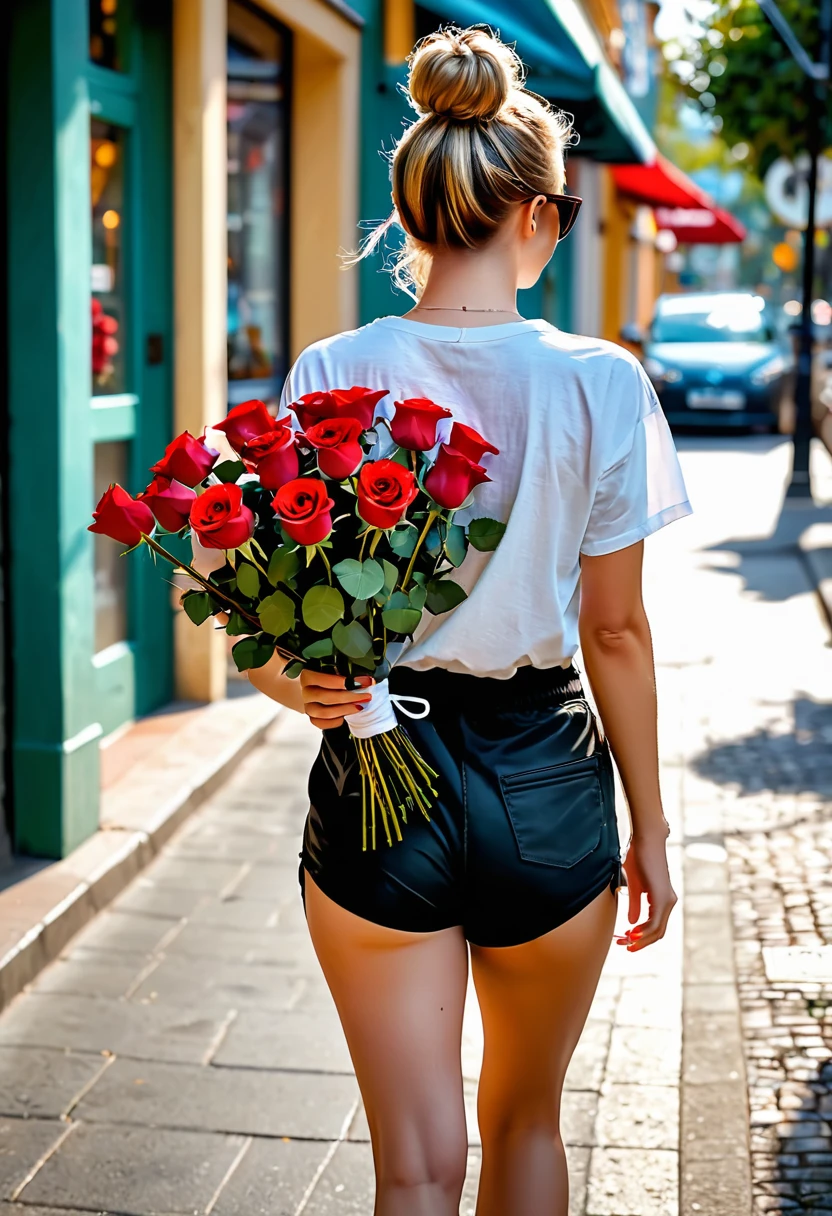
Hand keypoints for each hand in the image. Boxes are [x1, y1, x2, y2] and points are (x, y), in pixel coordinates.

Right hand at [300, 670, 373, 729]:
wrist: (321, 687)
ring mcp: (308, 706)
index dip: (341, 682)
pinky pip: (322, 724)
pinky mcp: (312, 718)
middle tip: (365, 696)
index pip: (321, 679)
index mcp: (307, 676)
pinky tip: (345, 717)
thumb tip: (366, 678)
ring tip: (359, 706)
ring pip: (324, 712)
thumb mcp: (336, 670)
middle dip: (348, 697)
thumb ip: (346, 672)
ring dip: (345, 710)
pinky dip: (335, 721)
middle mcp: (306, 692)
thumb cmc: (332, 677)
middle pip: (325, 697)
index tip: (360, 682)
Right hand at [616, 831, 676, 951]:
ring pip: (657, 931)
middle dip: (640, 943)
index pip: (655, 927)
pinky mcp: (662, 897)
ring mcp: (667, 900)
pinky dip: (643, 931)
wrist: (646, 840)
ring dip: (640, 939)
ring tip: (625, 942)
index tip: (625, 940)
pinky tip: (632, 933)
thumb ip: (635, 904)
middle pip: (657, 933)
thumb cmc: (638, 857)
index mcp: (662, 899)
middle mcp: (669, 902)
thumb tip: (633, 923)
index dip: (641, 937)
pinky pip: (654, 922)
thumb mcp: (635, 886)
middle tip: (624, 946)